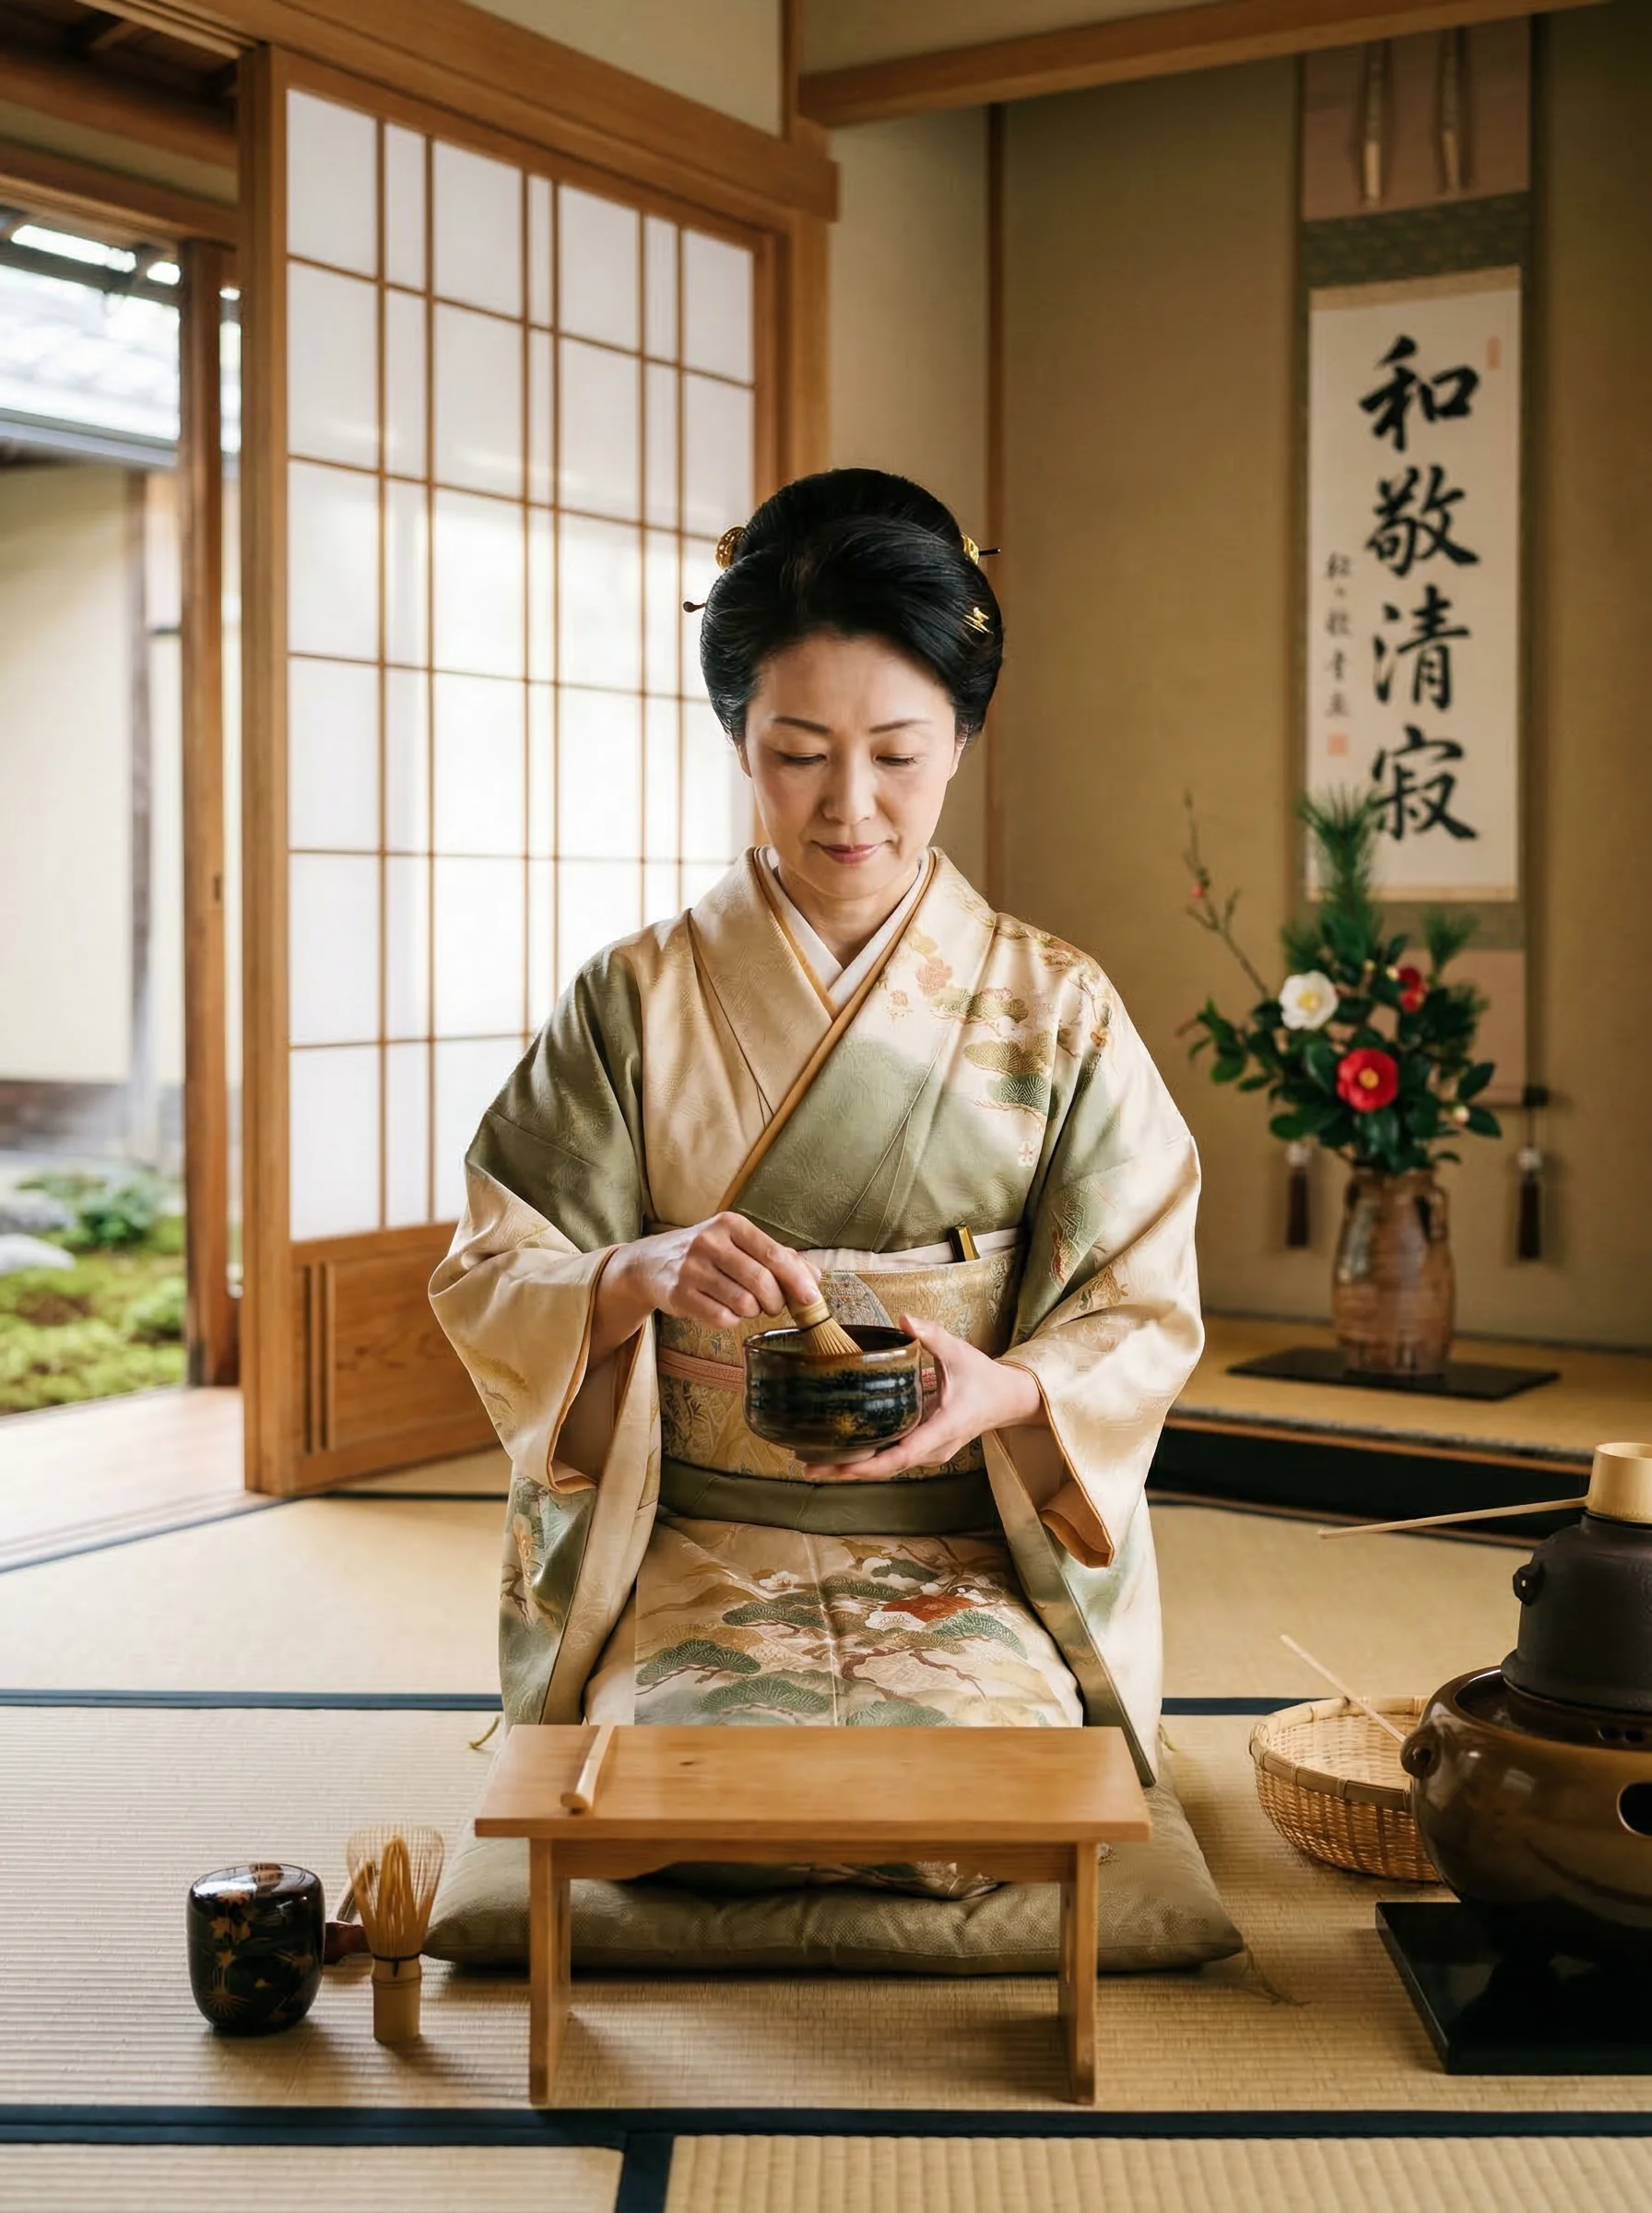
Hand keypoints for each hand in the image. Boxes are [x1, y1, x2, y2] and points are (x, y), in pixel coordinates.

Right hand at [590, 1213, 821, 1361]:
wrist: (650, 1263)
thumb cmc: (706, 1254)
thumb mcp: (738, 1243)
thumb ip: (777, 1256)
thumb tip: (814, 1277)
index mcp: (730, 1224)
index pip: (773, 1254)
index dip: (796, 1279)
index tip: (811, 1299)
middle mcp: (709, 1242)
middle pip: (760, 1281)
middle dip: (776, 1301)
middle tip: (773, 1305)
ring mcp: (691, 1269)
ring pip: (743, 1303)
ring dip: (753, 1311)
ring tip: (747, 1305)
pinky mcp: (679, 1295)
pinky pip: (722, 1318)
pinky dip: (732, 1320)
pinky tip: (725, 1310)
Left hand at [831, 1313, 1042, 1480]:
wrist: (1007, 1399)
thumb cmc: (982, 1376)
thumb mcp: (958, 1351)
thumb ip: (931, 1335)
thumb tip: (904, 1318)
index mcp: (941, 1428)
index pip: (901, 1455)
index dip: (866, 1465)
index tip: (836, 1467)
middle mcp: (933, 1449)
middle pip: (885, 1468)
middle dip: (847, 1470)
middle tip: (807, 1466)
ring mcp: (929, 1453)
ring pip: (887, 1467)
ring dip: (853, 1467)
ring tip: (813, 1462)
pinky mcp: (924, 1450)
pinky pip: (893, 1459)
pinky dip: (867, 1459)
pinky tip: (840, 1452)